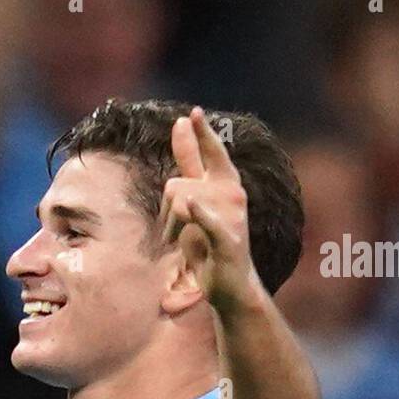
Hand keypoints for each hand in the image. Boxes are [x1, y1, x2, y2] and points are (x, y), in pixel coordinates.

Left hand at [158, 107, 259, 312]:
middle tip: (178, 234)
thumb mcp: (196, 197)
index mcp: (226, 184)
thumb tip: (181, 122)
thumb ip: (190, 161)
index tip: (192, 113)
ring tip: (185, 244)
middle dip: (166, 213)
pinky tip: (192, 206)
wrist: (230, 286)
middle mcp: (233, 195)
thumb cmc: (210, 243)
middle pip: (175, 186)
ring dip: (170, 229)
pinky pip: (206, 221)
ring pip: (179, 203)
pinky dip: (199, 215)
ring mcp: (232, 217)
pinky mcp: (226, 240)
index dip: (202, 134)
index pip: (213, 153)